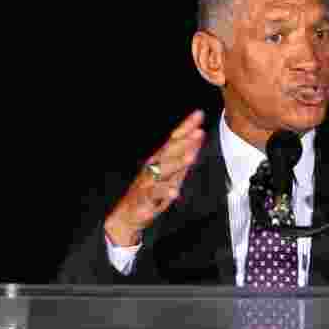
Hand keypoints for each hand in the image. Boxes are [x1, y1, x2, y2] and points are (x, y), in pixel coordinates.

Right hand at [104, 110, 206, 245]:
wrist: (129, 214)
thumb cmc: (153, 191)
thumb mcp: (173, 173)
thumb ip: (185, 156)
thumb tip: (199, 137)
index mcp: (160, 159)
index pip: (174, 139)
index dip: (186, 126)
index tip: (199, 114)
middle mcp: (153, 167)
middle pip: (169, 151)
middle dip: (184, 142)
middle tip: (198, 132)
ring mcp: (148, 182)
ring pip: (162, 171)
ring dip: (176, 163)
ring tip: (190, 157)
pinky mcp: (144, 199)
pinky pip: (153, 195)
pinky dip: (163, 193)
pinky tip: (173, 192)